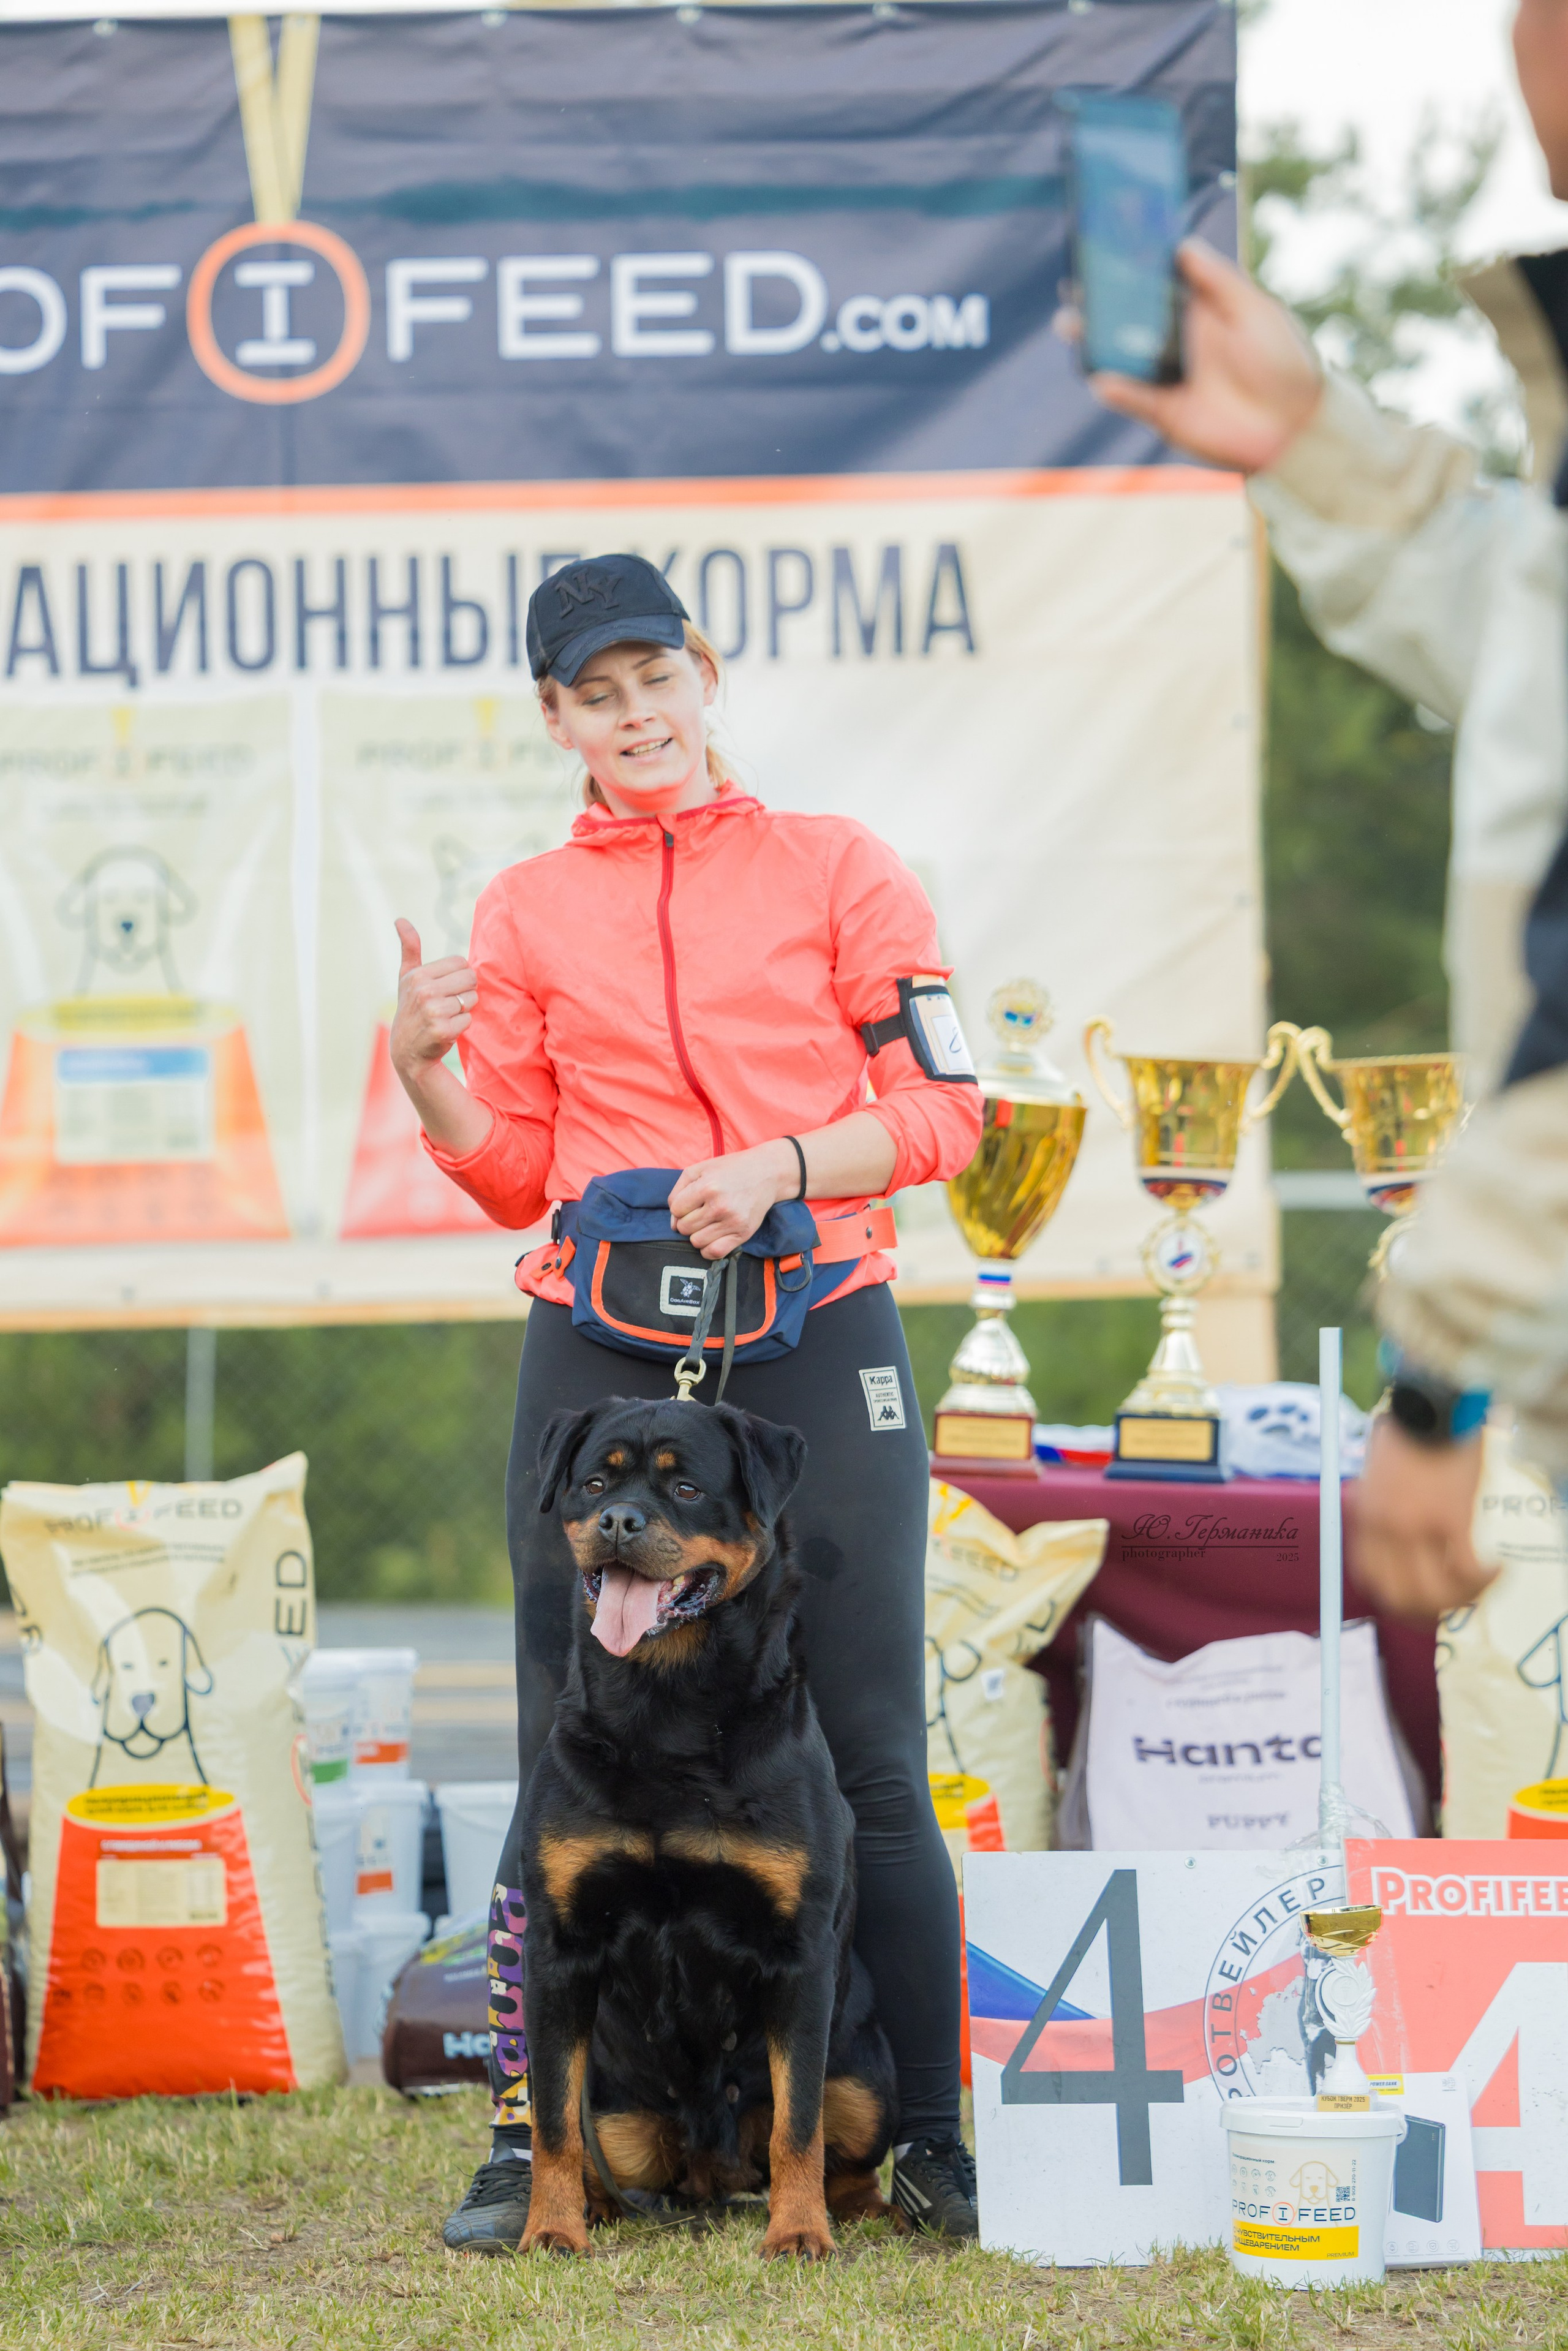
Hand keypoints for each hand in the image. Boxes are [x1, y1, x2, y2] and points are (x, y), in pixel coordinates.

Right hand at [389, 918, 477, 1085]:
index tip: (444, 988)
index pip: (461, 963)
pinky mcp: (443, 1031)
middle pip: (470, 978)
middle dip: (464, 991)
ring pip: (472, 999)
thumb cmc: (411, 1009)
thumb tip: (400, 919)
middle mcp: (423, 991)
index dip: (458, 976)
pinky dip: (462, 1026)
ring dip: (464, 1009)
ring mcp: (433, 1011)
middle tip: (448, 1003)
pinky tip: (446, 1030)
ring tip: (446, 1016)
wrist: (407, 1051)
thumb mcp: (407, 978)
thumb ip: (409, 949)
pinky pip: (469, 1019)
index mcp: (417, 975)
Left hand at [669, 1141, 795, 1260]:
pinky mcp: (743, 1233)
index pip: (676, 1210)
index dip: (680, 1207)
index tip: (691, 1201)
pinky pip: (714, 1252)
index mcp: (707, 1187)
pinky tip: (713, 1236)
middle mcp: (719, 1206)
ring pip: (696, 1242)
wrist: (767, 1173)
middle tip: (700, 1211)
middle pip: (684, 1228)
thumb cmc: (730, 1169)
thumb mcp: (699, 1169)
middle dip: (687, 1220)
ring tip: (708, 1222)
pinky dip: (708, 1248)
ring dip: (697, 1234)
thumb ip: (677, 1192)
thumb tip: (673, 1224)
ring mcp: (733, 1222)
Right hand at [1084, 239, 1323, 473]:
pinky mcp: (1167, 413)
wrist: (1295, 425)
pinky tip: (1100, 378)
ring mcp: (1170, 379)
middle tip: (1073, 290)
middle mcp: (1180, 344)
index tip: (1100, 251)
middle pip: (1129, 322)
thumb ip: (1217, 280)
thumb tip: (1183, 246)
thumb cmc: (1284, 362)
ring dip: (1094, 344)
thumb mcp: (1255, 310)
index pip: (1154, 287)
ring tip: (1070, 326)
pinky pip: (1134, 399)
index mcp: (1199, 314)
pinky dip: (1117, 390)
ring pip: (1123, 358)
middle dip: (1099, 307)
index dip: (1128, 272)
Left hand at [1348, 1416, 1493, 1621]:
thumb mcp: (1381, 1469)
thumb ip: (1385, 1504)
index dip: (1397, 1599)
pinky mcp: (1450, 1517)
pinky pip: (1467, 1571)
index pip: (1370, 1579)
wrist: (1430, 1397)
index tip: (1423, 1600)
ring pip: (1435, 1594)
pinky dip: (1488, 1578)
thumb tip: (1400, 1538)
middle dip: (1430, 1611)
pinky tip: (1500, 1565)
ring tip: (1487, 1580)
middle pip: (1400, 1598)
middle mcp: (1383, 1527)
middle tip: (1458, 1601)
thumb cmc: (1412, 1426)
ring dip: (1465, 1598)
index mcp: (1364, 1515)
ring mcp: (1414, 1525)